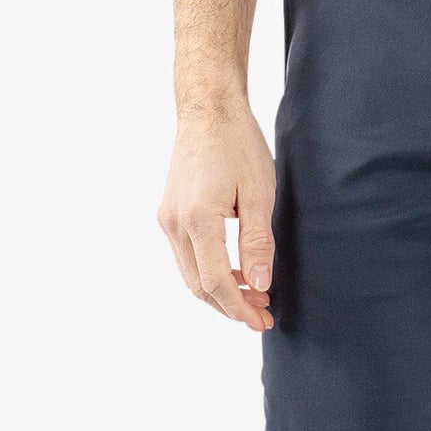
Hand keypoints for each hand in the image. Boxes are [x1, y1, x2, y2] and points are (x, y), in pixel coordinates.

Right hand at [157, 104, 276, 328]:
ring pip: (190, 273)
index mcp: (198, 219)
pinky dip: (208, 270)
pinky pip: (187, 254)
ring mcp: (167, 218)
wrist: (208, 109)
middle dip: (230, 305)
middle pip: (198, 285)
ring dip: (219, 290)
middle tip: (263, 313)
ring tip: (254, 295)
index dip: (239, 307)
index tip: (261, 320)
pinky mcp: (169, 212)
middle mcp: (174, 223)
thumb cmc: (238, 143)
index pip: (214, 282)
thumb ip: (257, 242)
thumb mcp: (259, 192)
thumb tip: (259, 284)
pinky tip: (235, 270)